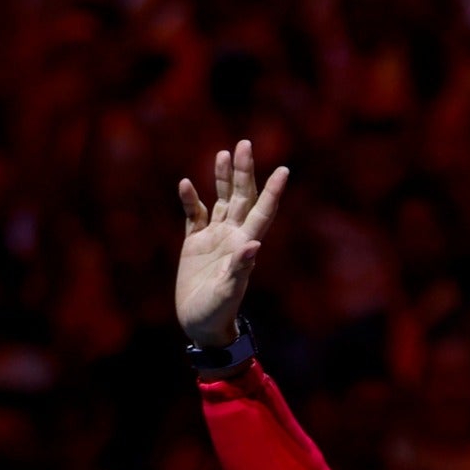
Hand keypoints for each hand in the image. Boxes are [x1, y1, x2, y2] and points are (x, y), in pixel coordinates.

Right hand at [175, 140, 289, 347]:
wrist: (200, 325)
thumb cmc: (217, 313)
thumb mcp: (228, 292)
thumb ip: (239, 269)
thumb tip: (253, 245)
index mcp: (245, 245)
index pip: (263, 212)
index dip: (272, 192)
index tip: (284, 170)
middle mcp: (233, 236)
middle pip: (242, 197)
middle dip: (244, 171)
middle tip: (245, 144)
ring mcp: (214, 237)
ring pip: (222, 200)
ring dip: (223, 178)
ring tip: (224, 153)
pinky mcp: (194, 243)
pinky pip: (195, 215)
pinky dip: (191, 200)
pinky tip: (186, 184)